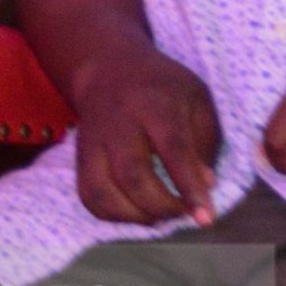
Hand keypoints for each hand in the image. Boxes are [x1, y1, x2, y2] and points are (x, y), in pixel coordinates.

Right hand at [70, 45, 220, 225]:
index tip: (205, 218)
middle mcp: (117, 123)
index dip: (189, 187)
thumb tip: (204, 184)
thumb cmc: (162, 86)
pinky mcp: (79, 156)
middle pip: (133, 176)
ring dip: (134, 216)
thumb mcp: (197, 99)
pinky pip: (88, 195)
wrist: (107, 67)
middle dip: (162, 206)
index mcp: (154, 104)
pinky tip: (135, 212)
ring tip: (159, 215)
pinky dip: (111, 214)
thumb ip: (205, 141)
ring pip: (102, 191)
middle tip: (183, 213)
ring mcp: (92, 141)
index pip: (172, 150)